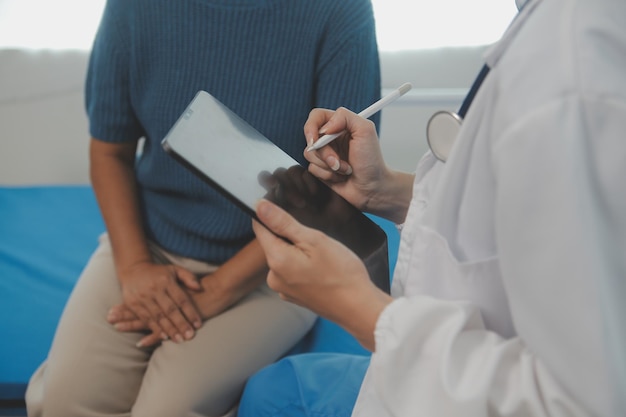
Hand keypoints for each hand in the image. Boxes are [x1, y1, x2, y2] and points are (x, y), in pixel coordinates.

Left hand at [108, 268, 253, 346]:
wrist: (216, 291)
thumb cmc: (201, 288)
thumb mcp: (185, 280)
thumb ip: (173, 282)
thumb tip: (161, 285)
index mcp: (164, 293)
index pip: (142, 301)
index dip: (127, 306)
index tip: (112, 310)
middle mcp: (164, 303)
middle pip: (141, 310)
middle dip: (124, 315)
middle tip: (109, 318)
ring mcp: (171, 313)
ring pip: (148, 319)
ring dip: (132, 324)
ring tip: (117, 327)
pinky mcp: (178, 321)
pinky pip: (162, 330)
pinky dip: (151, 337)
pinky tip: (141, 343)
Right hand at [115, 261, 201, 344]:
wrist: (133, 269)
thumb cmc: (159, 272)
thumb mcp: (175, 270)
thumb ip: (189, 277)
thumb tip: (200, 288)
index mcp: (166, 281)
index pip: (181, 299)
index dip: (190, 313)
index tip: (198, 325)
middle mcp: (154, 290)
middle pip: (170, 310)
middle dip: (181, 324)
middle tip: (190, 336)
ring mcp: (143, 297)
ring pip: (159, 317)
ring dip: (169, 330)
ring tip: (179, 340)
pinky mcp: (133, 304)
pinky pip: (146, 319)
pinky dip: (155, 328)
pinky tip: (164, 336)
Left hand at [252, 199, 390, 348]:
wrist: (358, 308)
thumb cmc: (341, 274)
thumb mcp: (314, 240)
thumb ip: (284, 223)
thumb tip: (260, 207)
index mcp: (276, 260)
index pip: (261, 228)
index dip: (274, 216)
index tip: (293, 217)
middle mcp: (274, 277)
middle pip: (274, 243)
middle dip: (292, 237)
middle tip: (318, 242)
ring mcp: (284, 289)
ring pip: (286, 258)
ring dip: (300, 252)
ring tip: (323, 258)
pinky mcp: (294, 296)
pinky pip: (293, 272)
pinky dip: (305, 267)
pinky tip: (322, 270)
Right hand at [303, 107, 389, 211]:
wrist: (372, 188)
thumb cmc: (372, 161)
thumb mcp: (365, 130)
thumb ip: (345, 117)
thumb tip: (325, 126)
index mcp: (340, 125)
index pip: (316, 117)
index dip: (311, 127)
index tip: (315, 139)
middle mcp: (330, 138)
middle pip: (311, 138)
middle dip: (325, 153)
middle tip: (338, 162)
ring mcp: (325, 154)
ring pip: (309, 154)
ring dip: (328, 165)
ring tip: (345, 169)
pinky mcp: (321, 169)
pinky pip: (312, 169)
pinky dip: (327, 174)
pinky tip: (340, 177)